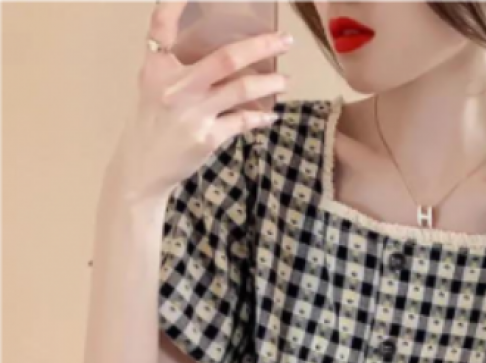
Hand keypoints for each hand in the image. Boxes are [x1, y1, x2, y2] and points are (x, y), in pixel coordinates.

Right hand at [107, 0, 292, 200]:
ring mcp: (193, 113)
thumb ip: (178, 66)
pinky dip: (259, 117)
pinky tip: (270, 115)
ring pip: (241, 90)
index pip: (162, 25)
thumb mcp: (155, 86)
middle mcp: (175, 87)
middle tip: (286, 40)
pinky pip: (242, 122)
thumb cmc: (154, 123)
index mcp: (157, 68)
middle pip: (225, 59)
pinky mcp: (207, 137)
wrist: (143, 167)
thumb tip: (222, 52)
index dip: (175, 3)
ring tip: (287, 81)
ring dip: (270, 84)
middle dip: (261, 47)